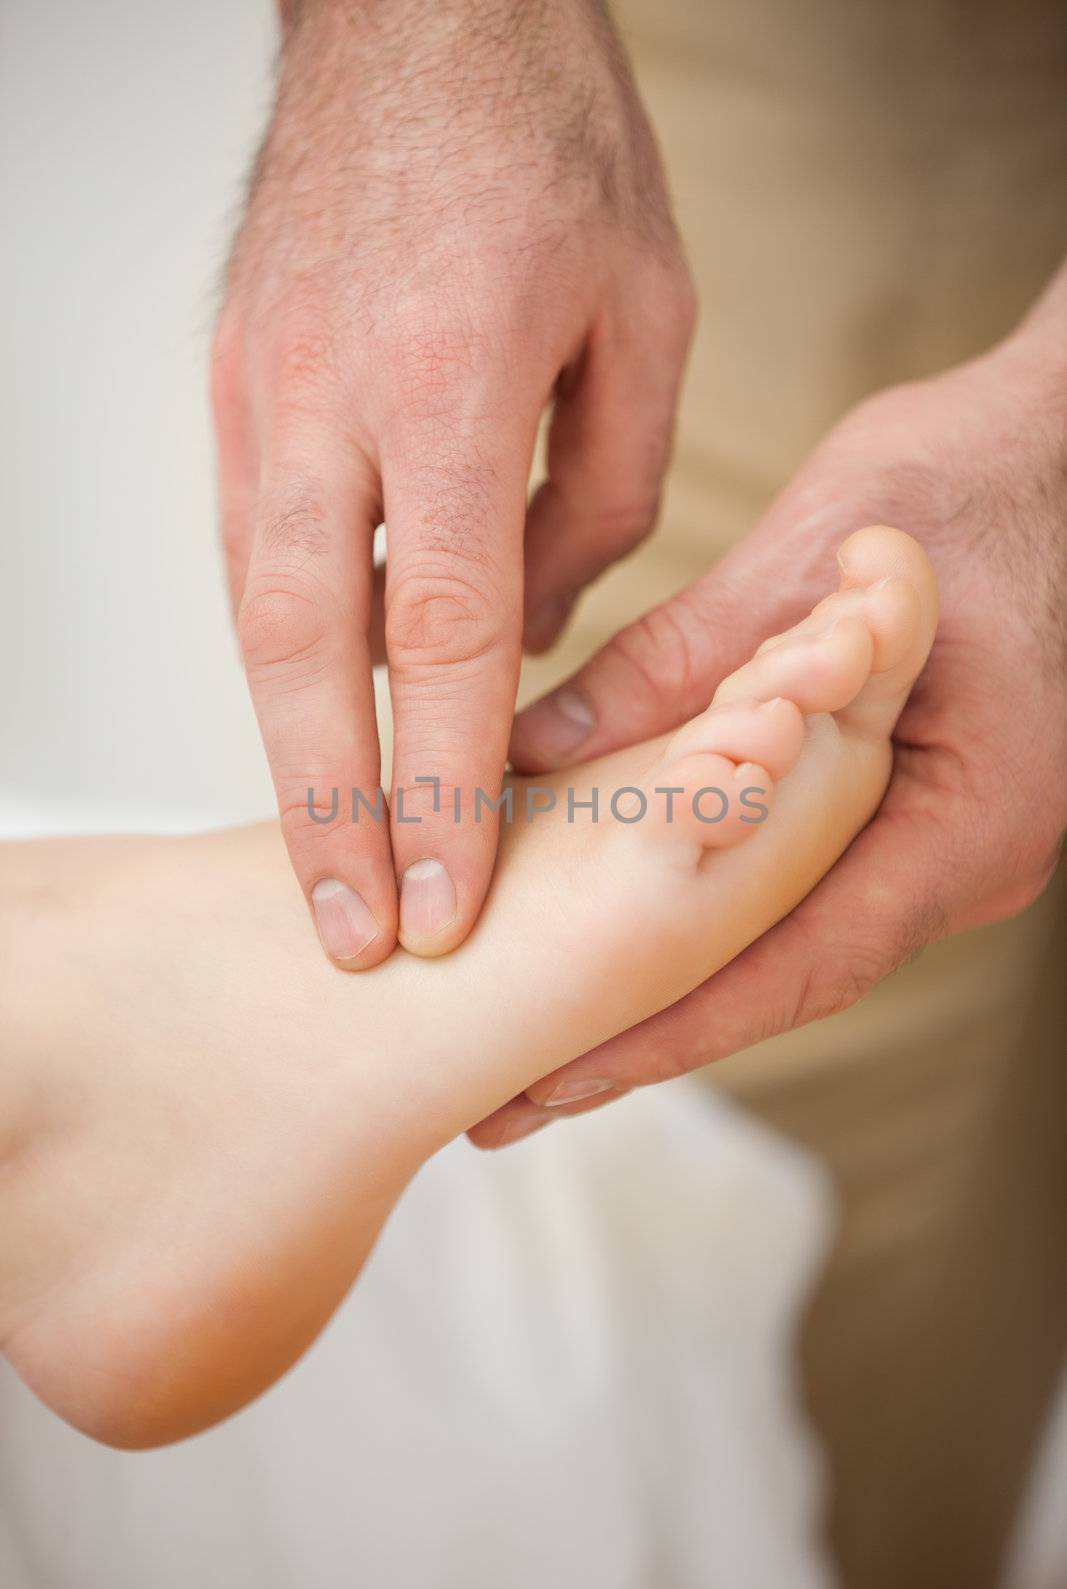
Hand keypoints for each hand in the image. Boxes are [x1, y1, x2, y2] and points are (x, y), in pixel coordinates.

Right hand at [212, 0, 693, 967]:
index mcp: (454, 382)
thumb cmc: (547, 151)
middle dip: (335, 812)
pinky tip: (312, 729)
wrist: (415, 19)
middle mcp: (331, 400)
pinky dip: (280, 657)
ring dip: (290, 754)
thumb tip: (529, 634)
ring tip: (327, 869)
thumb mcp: (642, 319)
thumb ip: (602, 500)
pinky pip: (250, 551)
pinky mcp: (231, 388)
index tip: (450, 898)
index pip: (445, 634)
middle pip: (312, 653)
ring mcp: (260, 393)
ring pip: (258, 614)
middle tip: (356, 939)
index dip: (447, 785)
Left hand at [467, 283, 1066, 1144]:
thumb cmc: (969, 481)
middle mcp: (966, 859)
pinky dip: (712, 926)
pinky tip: (621, 942)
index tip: (553, 1081)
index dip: (670, 1031)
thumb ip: (681, 657)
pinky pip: (807, 894)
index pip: (802, 963)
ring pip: (793, 947)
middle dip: (646, 1040)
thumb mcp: (816, 553)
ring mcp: (945, 846)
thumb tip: (533, 748)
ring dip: (671, 995)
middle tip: (504, 1100)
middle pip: (787, 980)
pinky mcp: (917, 818)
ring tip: (540, 1047)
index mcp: (969, 815)